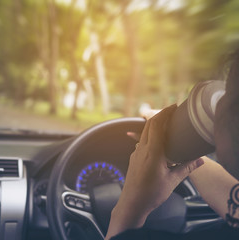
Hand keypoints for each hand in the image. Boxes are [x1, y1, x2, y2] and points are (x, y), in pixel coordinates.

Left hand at [105, 105, 204, 238]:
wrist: (131, 204)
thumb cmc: (151, 194)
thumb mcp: (172, 181)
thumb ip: (186, 168)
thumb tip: (199, 160)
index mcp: (152, 152)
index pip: (157, 125)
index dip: (165, 113)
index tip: (173, 106)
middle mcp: (141, 149)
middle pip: (149, 125)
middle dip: (160, 115)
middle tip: (171, 110)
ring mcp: (135, 153)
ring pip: (144, 133)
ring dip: (154, 125)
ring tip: (166, 124)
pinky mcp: (133, 158)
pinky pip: (142, 142)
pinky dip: (150, 136)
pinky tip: (157, 142)